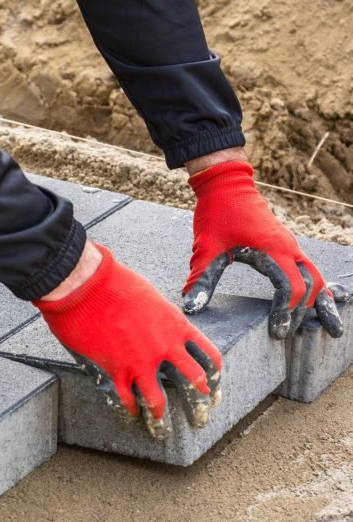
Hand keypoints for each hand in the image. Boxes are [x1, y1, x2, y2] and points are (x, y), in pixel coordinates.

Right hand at [34, 244, 221, 439]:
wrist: (88, 286)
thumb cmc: (115, 283)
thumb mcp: (149, 297)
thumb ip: (157, 317)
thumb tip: (153, 328)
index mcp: (177, 325)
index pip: (208, 354)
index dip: (214, 373)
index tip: (214, 384)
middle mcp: (165, 347)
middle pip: (194, 382)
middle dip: (200, 403)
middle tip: (201, 416)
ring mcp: (141, 361)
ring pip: (159, 400)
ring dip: (161, 419)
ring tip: (162, 431)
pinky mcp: (116, 369)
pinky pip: (126, 397)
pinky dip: (129, 409)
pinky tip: (130, 415)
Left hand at [182, 160, 343, 338]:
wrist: (226, 184)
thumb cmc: (216, 213)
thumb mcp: (205, 247)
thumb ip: (201, 277)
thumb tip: (191, 307)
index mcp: (272, 250)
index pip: (290, 287)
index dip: (286, 311)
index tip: (277, 332)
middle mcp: (289, 248)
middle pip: (310, 286)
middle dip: (304, 313)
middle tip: (292, 337)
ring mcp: (291, 246)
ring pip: (316, 277)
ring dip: (321, 303)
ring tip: (330, 329)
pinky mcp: (287, 246)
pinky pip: (310, 269)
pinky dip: (320, 288)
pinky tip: (326, 304)